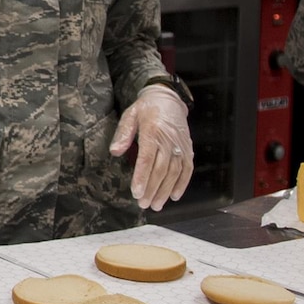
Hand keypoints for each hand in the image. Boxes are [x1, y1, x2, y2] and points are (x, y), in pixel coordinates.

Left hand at [110, 83, 192, 210]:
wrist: (168, 98)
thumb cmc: (146, 108)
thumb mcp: (130, 115)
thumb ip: (123, 133)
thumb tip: (115, 151)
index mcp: (152, 131)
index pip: (147, 159)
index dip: (142, 177)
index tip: (136, 192)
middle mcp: (169, 140)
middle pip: (161, 169)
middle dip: (152, 189)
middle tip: (143, 204)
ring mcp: (180, 145)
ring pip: (175, 172)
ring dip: (166, 190)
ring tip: (156, 205)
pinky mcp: (188, 148)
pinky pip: (188, 168)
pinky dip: (182, 183)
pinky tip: (175, 195)